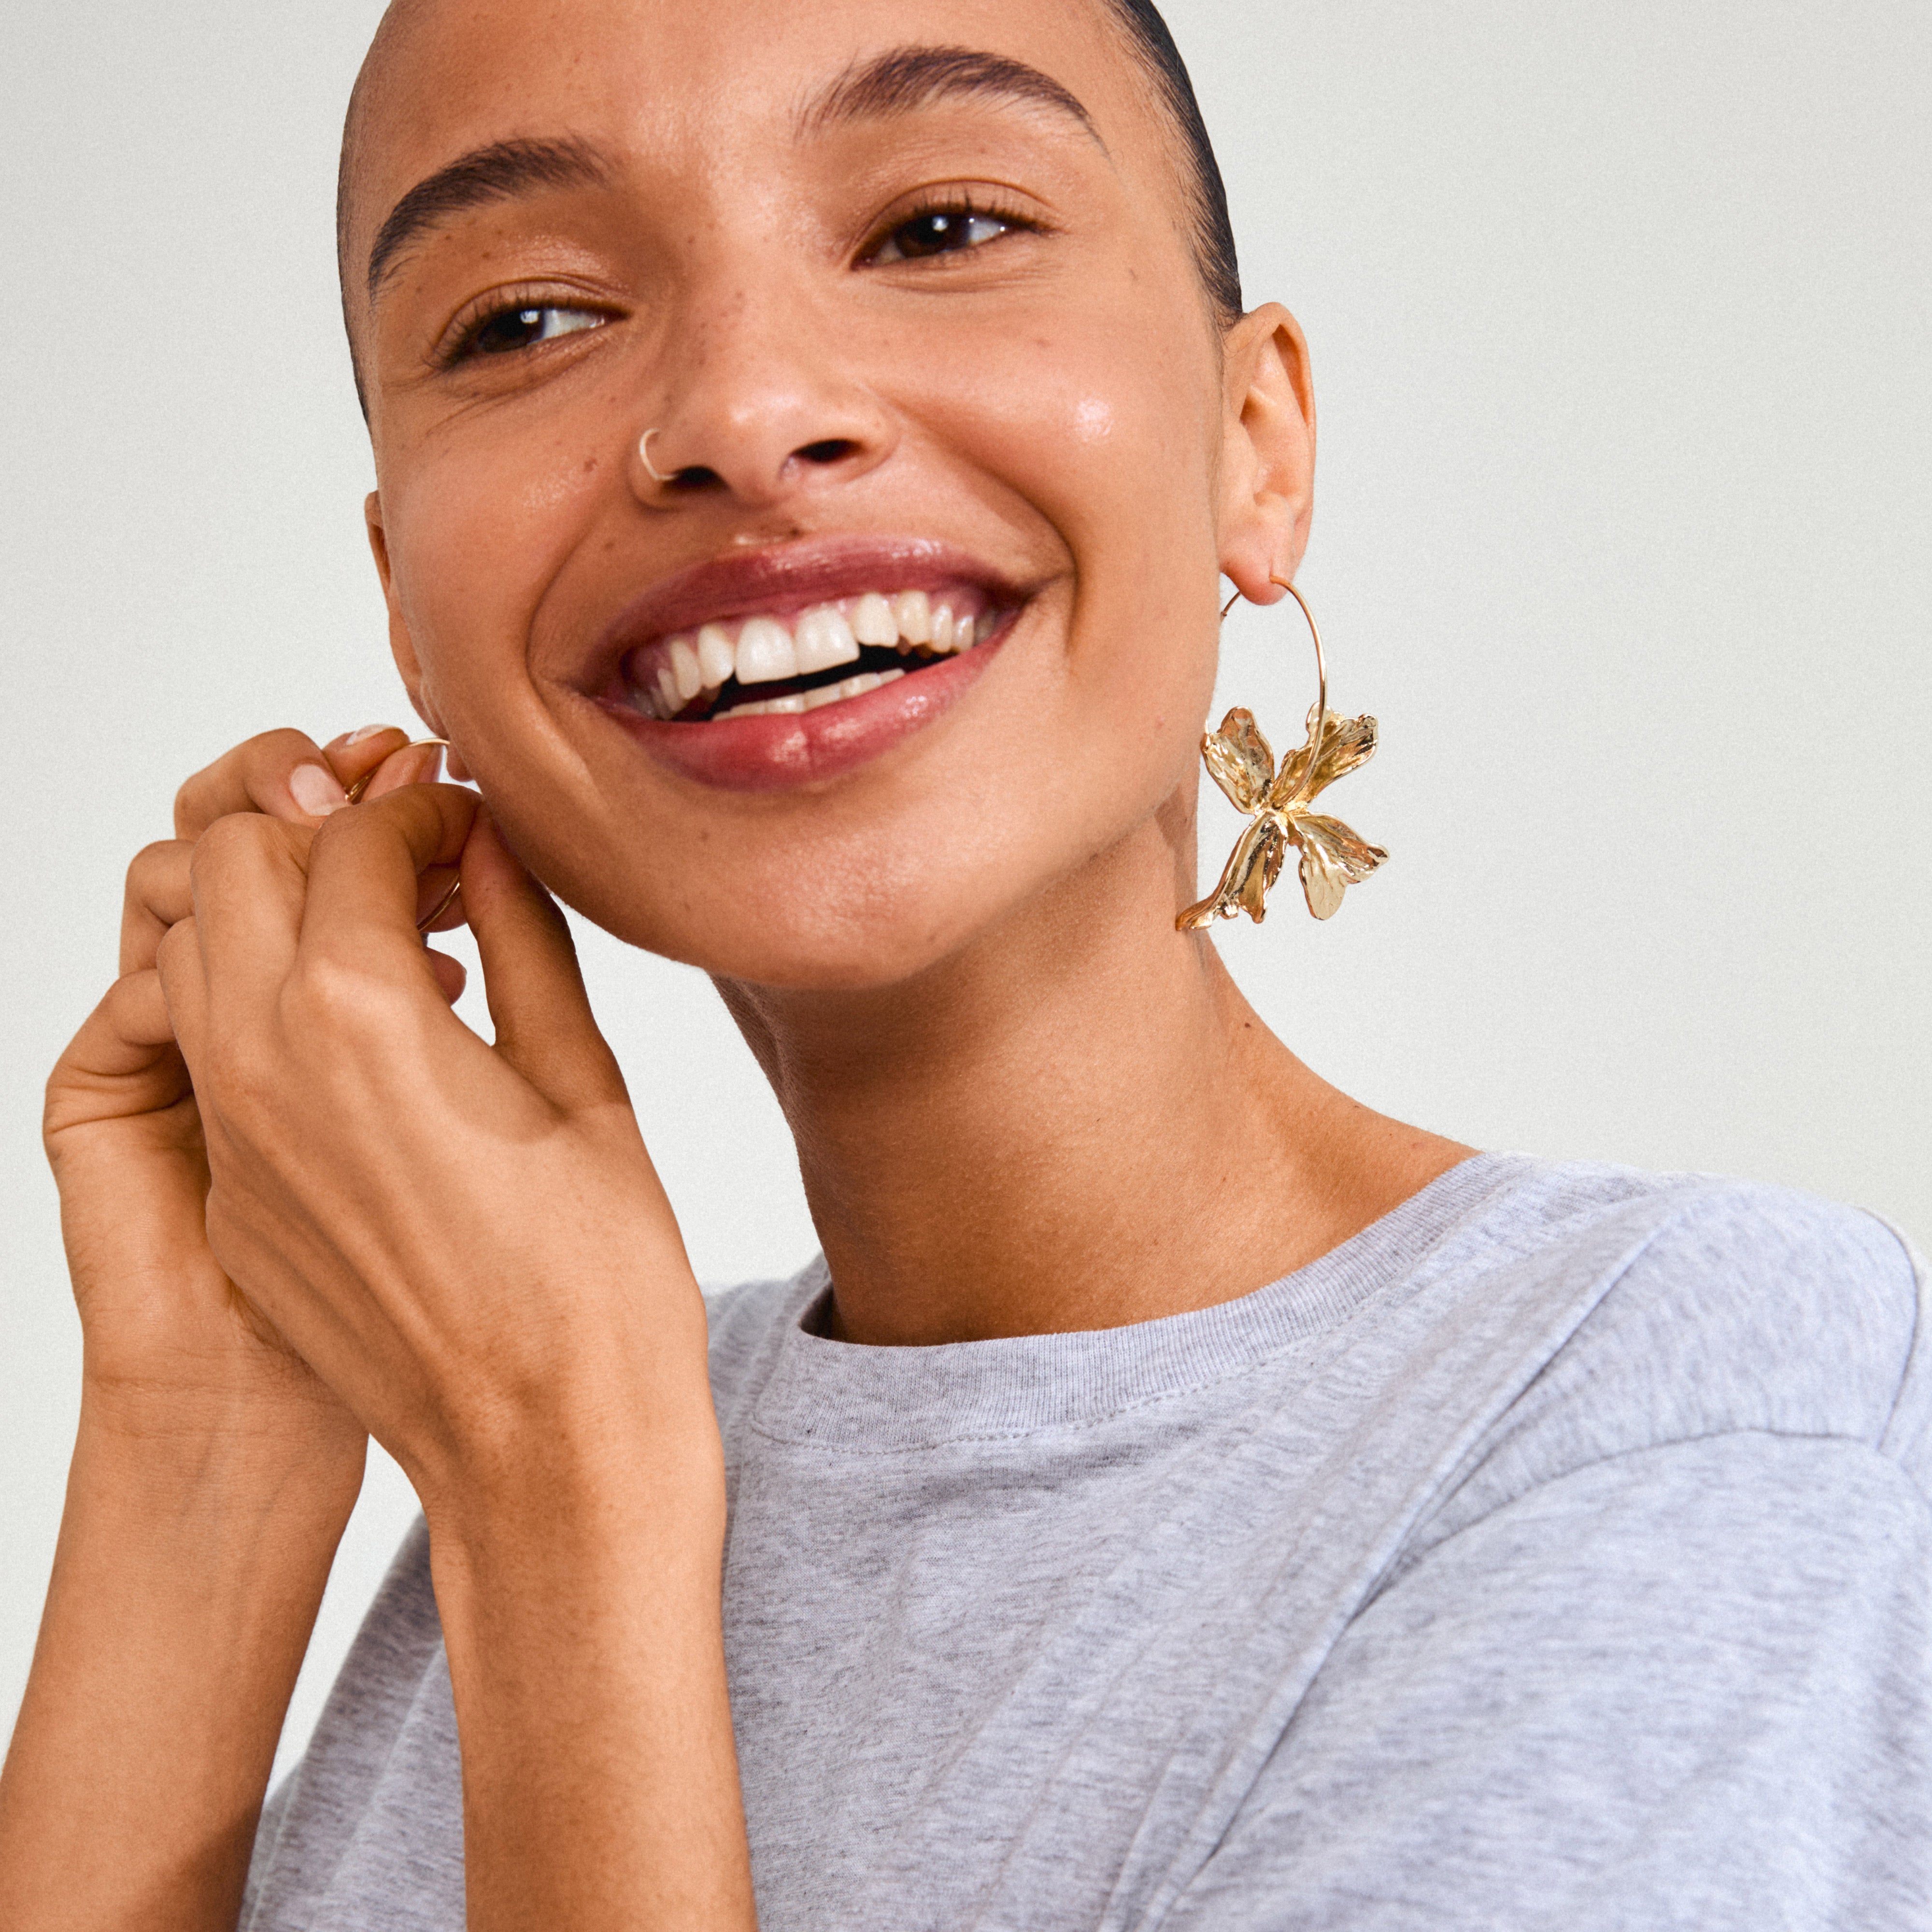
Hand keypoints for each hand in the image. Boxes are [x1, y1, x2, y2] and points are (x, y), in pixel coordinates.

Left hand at [151, 776, 711, 1518]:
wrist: (544, 1451)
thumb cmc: (597, 1278)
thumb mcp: (583, 1080)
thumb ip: (520, 940)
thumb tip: (488, 846)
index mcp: (363, 1014)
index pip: (354, 837)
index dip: (423, 809)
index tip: (472, 824)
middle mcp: (265, 1061)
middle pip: (232, 863)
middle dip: (320, 832)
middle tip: (412, 861)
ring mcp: (234, 1138)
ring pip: (192, 953)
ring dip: (275, 916)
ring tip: (383, 943)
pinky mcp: (236, 1200)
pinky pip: (213, 1056)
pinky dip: (266, 1010)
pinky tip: (370, 1048)